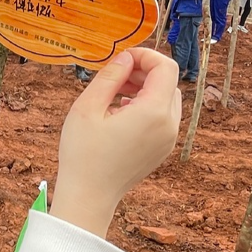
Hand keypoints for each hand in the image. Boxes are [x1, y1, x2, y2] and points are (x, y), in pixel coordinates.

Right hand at [50, 48, 180, 237]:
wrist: (89, 196)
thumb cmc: (83, 153)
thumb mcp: (87, 107)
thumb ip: (110, 77)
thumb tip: (126, 58)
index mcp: (153, 112)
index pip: (166, 67)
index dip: (145, 55)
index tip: (121, 59)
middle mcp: (169, 125)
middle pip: (169, 82)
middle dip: (144, 71)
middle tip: (114, 76)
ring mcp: (168, 139)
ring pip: (167, 99)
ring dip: (145, 88)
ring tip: (114, 95)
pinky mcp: (162, 149)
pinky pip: (163, 117)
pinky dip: (146, 106)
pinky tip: (119, 113)